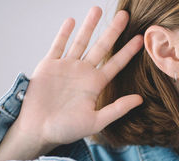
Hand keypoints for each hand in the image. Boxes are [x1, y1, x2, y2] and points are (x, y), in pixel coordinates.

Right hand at [14, 6, 143, 147]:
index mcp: (95, 85)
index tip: (140, 38)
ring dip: (89, 26)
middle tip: (125, 15)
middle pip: (102, 47)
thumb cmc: (66, 129)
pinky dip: (64, 33)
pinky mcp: (49, 65)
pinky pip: (58, 45)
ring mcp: (66, 67)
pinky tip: (72, 21)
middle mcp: (83, 73)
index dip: (128, 51)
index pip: (116, 64)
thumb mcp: (96, 121)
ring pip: (80, 41)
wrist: (38, 130)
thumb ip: (117, 109)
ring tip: (97, 10)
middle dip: (113, 31)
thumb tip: (140, 99)